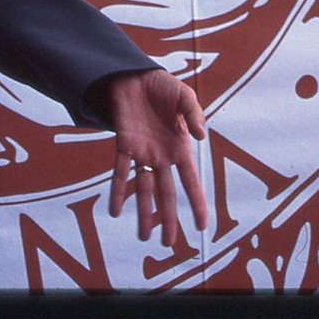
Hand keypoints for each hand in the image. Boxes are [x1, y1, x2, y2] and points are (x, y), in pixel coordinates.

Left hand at [104, 68, 206, 247]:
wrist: (135, 74)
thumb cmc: (163, 86)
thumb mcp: (185, 96)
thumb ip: (194, 115)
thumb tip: (200, 138)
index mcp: (180, 147)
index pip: (191, 181)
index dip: (197, 203)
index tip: (202, 226)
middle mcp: (162, 156)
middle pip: (166, 193)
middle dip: (167, 219)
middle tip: (167, 244)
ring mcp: (142, 152)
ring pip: (144, 189)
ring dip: (143, 213)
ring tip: (143, 237)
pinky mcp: (124, 144)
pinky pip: (121, 171)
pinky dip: (119, 191)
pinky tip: (116, 211)